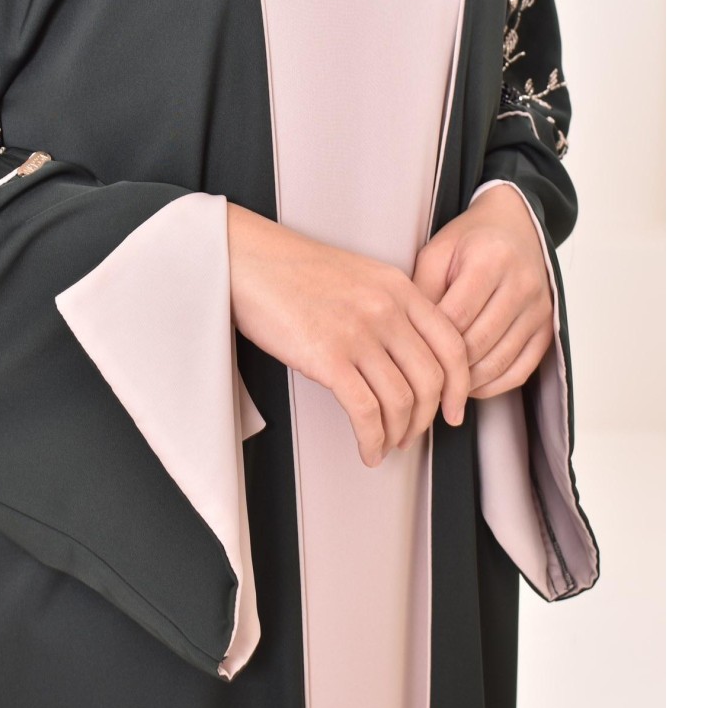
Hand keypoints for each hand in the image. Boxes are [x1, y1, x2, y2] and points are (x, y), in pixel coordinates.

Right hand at [226, 203, 470, 468]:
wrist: (247, 260)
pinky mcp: (328, 356)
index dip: (460, 387)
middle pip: (431, 380)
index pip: (452, 345)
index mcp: (399, 288)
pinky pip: (365, 411)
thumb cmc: (292, 270)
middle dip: (426, 418)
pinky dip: (372, 439)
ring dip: (398, 434)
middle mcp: (386, 309)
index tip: (454, 409)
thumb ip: (390, 307)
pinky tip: (368, 448)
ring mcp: (358, 333)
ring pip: (401, 401)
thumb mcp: (358, 276)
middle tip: (412, 434)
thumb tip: (405, 357)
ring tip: (386, 444)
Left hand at [411, 183, 554, 399]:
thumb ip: (422, 292)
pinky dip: (493, 385)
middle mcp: (522, 284)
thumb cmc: (470, 241)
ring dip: (467, 381)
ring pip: (499, 362)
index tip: (408, 354)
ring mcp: (539, 309)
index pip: (456, 316)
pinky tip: (469, 385)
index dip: (429, 341)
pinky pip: (521, 370)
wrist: (515, 226)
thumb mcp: (436, 253)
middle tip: (420, 377)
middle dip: (446, 365)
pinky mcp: (547, 327)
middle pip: (478, 343)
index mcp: (491, 260)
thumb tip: (411, 339)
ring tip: (441, 384)